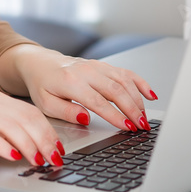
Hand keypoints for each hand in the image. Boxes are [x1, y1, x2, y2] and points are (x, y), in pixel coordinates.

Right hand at [0, 91, 63, 166]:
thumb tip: (33, 145)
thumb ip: (3, 128)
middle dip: (45, 140)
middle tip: (55, 159)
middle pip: (26, 119)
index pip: (32, 113)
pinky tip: (14, 157)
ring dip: (30, 146)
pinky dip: (4, 147)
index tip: (60, 149)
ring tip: (39, 161)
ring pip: (12, 127)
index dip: (49, 131)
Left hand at [1, 45, 156, 131]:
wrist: (40, 64)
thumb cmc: (43, 85)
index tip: (128, 127)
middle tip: (141, 126)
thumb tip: (86, 118)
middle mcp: (86, 71)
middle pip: (116, 90)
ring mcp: (96, 66)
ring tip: (144, 118)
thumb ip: (66, 112)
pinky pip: (125, 72)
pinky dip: (140, 82)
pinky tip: (150, 95)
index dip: (116, 116)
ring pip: (124, 81)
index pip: (98, 102)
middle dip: (132, 109)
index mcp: (71, 82)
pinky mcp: (103, 65)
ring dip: (137, 100)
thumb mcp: (46, 104)